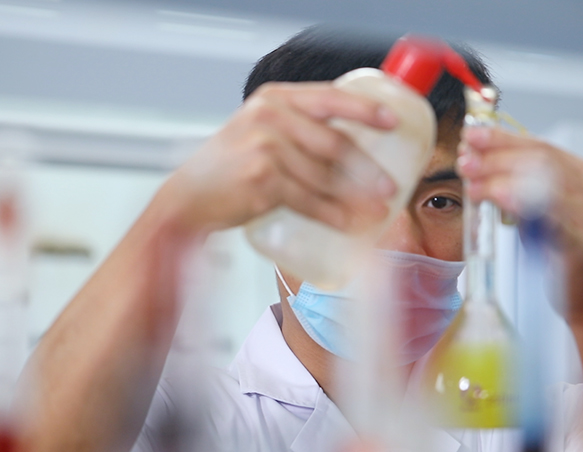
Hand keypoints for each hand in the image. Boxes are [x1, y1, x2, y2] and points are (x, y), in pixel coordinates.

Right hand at [160, 82, 397, 233]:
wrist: (189, 196)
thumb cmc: (227, 168)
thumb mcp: (260, 132)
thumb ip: (297, 131)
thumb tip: (351, 151)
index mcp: (275, 99)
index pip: (330, 97)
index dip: (366, 110)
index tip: (393, 123)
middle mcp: (270, 116)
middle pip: (335, 142)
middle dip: (368, 169)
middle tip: (389, 187)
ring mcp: (265, 146)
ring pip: (326, 176)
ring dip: (356, 198)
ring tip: (375, 211)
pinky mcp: (263, 178)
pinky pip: (309, 200)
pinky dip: (333, 215)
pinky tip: (348, 224)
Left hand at [457, 126, 582, 320]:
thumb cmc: (562, 253)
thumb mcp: (539, 212)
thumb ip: (518, 188)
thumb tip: (475, 164)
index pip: (538, 146)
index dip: (501, 138)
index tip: (470, 134)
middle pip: (539, 160)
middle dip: (496, 157)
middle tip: (464, 158)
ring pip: (544, 182)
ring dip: (500, 178)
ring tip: (471, 181)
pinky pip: (552, 215)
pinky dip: (520, 203)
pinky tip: (497, 199)